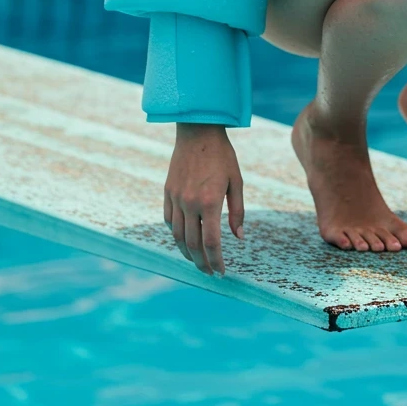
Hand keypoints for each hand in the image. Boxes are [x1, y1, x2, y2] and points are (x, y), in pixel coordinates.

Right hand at [164, 124, 244, 276]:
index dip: (216, 261)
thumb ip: (237, 211)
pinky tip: (185, 239)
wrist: (198, 132)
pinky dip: (176, 234)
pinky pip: (169, 221)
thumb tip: (239, 237)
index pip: (211, 243)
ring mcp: (176, 199)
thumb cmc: (222, 156)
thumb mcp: (236, 181)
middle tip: (210, 273)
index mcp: (209, 202)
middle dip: (201, 263)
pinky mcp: (167, 193)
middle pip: (192, 245)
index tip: (221, 272)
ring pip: (177, 236)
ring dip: (187, 253)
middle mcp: (189, 204)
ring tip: (198, 261)